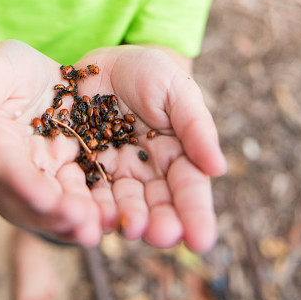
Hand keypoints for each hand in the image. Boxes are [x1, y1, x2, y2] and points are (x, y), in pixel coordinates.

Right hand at [0, 40, 102, 245]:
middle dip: (53, 216)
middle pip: (27, 202)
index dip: (24, 184)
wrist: (26, 77)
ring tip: (99, 230)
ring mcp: (38, 176)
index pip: (4, 168)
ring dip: (72, 224)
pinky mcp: (64, 175)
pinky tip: (115, 218)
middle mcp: (11, 170)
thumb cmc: (3, 68)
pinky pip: (76, 199)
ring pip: (51, 209)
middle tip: (82, 225)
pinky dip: (91, 212)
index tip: (46, 199)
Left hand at [72, 45, 225, 252]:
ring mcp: (114, 173)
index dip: (196, 214)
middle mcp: (147, 173)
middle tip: (162, 237)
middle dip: (161, 224)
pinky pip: (86, 191)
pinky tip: (92, 218)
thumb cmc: (146, 70)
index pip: (190, 189)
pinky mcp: (83, 167)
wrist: (98, 59)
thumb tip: (217, 168)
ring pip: (122, 205)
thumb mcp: (175, 88)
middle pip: (157, 206)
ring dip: (127, 220)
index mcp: (177, 156)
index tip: (201, 240)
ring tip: (130, 229)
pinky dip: (90, 206)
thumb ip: (195, 125)